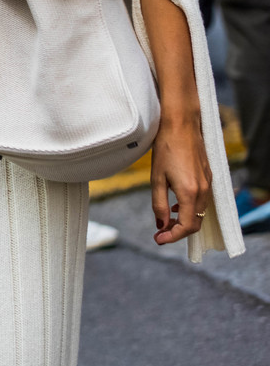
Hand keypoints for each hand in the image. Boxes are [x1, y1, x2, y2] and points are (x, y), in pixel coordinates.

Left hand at [151, 114, 212, 245]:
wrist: (181, 125)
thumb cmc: (165, 148)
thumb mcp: (156, 178)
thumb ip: (159, 204)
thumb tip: (161, 224)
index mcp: (190, 192)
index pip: (187, 226)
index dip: (173, 236)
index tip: (158, 239)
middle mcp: (203, 191)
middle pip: (196, 223)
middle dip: (178, 231)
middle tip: (160, 233)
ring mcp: (208, 184)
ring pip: (199, 213)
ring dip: (184, 220)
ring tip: (166, 221)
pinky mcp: (208, 177)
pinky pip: (202, 201)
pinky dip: (190, 209)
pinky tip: (176, 205)